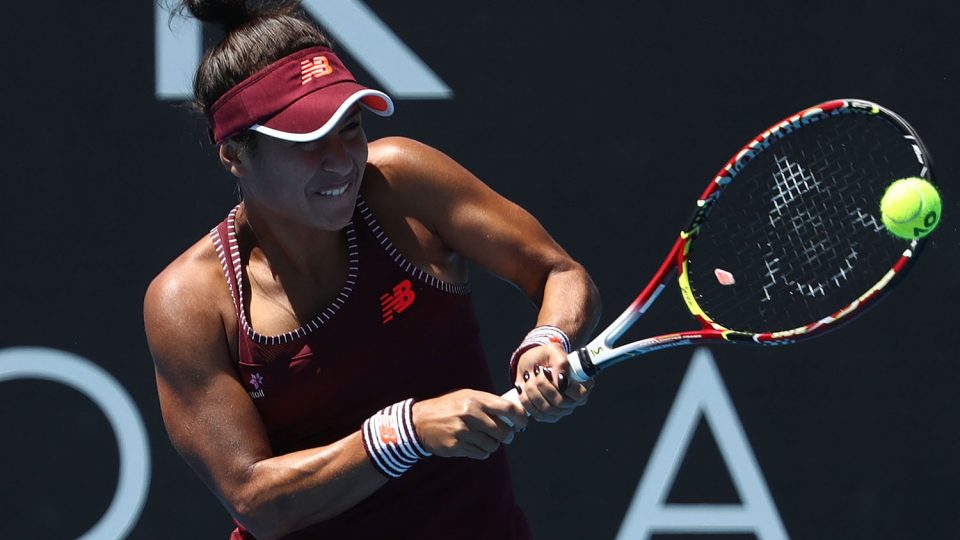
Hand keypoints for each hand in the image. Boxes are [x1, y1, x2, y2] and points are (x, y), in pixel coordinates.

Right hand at [412, 389, 527, 458]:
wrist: (420, 421)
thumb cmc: (448, 407)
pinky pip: (481, 454)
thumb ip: (488, 403)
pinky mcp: (457, 446)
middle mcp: (471, 414)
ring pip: (493, 445)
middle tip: (504, 435)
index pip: (508, 409)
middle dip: (507, 436)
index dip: (520, 418)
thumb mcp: (467, 396)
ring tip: (483, 439)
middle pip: (504, 432)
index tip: (521, 424)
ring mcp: (463, 432)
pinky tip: (473, 444)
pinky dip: (481, 451)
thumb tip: (513, 414)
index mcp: (476, 400)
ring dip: (492, 444)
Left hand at [513, 343, 593, 422]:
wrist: (530, 364)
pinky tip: (523, 388)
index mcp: (583, 385)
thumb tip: (562, 379)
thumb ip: (561, 362)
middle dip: (542, 384)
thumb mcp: (553, 351)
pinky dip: (526, 400)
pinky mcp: (547, 416)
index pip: (579, 395)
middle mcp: (574, 401)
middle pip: (559, 402)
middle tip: (536, 370)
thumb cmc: (546, 357)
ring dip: (532, 391)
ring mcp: (561, 410)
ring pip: (546, 409)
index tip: (549, 371)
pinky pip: (536, 414)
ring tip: (528, 377)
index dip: (564, 386)